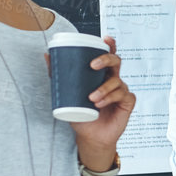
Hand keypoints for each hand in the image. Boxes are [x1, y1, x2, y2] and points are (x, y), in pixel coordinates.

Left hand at [46, 38, 135, 154]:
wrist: (89, 136)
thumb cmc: (81, 114)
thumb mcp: (66, 93)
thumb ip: (58, 75)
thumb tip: (47, 55)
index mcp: (101, 74)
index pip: (108, 55)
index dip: (110, 45)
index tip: (106, 39)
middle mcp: (113, 79)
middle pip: (116, 61)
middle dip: (106, 59)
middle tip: (93, 65)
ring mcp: (121, 90)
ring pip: (117, 81)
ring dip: (104, 88)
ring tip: (92, 98)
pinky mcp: (127, 102)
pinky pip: (122, 95)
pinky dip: (110, 98)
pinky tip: (100, 104)